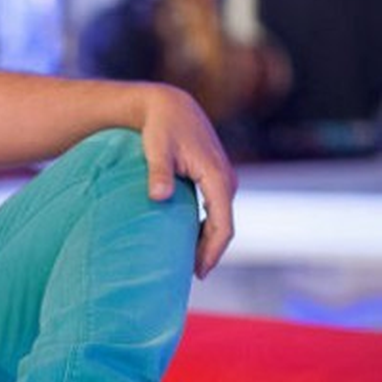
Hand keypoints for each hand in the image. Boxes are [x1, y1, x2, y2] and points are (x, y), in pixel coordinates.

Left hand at [137, 84, 237, 278]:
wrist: (170, 105)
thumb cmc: (161, 126)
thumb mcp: (156, 148)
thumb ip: (158, 173)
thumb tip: (158, 197)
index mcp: (217, 177)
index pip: (223, 225)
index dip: (213, 252)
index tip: (200, 273)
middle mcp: (226, 180)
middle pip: (224, 227)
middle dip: (211, 252)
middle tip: (192, 276)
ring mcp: (223, 179)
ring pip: (220, 219)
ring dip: (208, 241)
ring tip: (189, 264)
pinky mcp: (214, 177)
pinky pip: (215, 209)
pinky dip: (205, 227)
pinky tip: (189, 240)